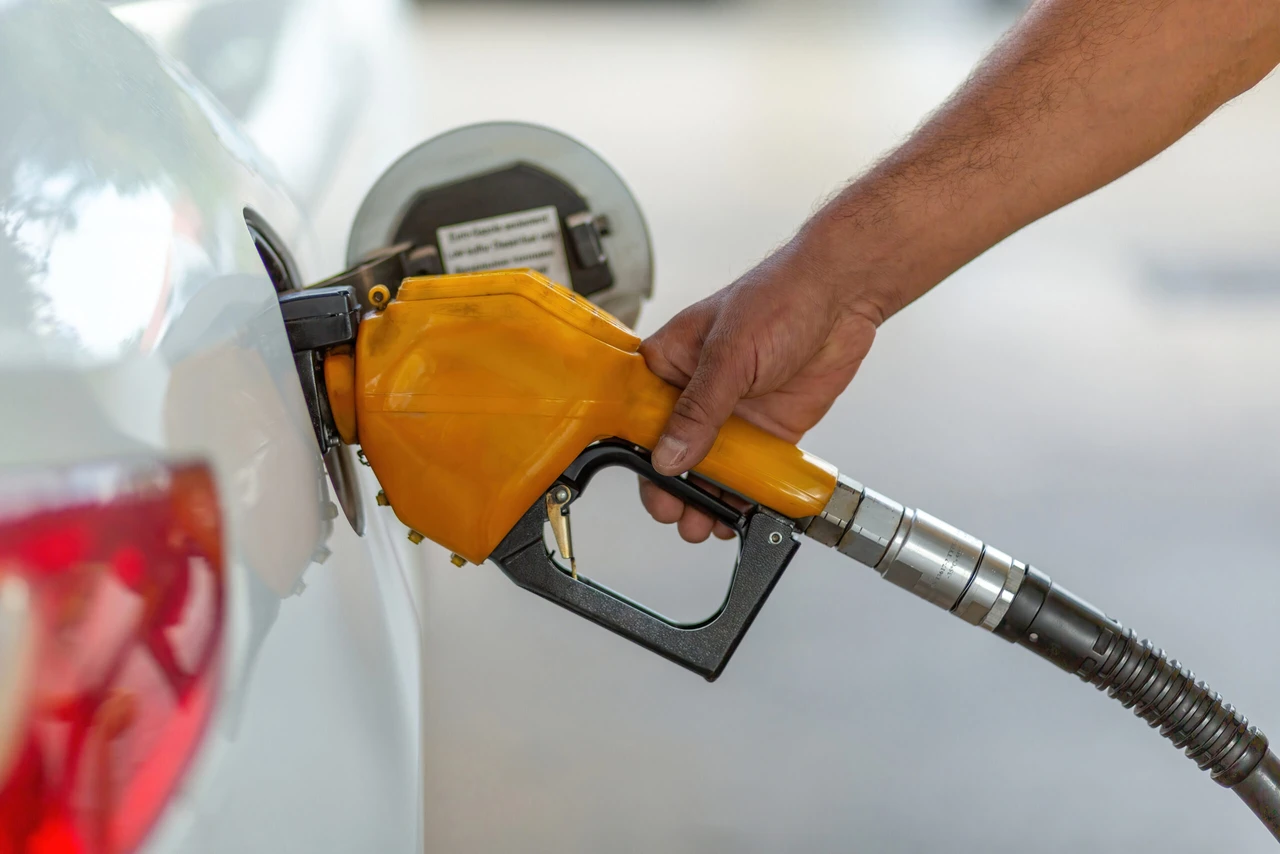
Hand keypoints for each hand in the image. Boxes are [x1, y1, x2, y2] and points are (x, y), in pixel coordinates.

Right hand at [637, 234, 882, 542]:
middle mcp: (695, 392)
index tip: (649, 483)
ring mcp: (730, 414)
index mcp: (670, 363)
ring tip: (704, 524)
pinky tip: (737, 515)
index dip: (638, 455)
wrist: (842, 296)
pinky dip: (740, 498)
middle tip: (676, 512)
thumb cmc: (781, 296)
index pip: (638, 417)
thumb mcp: (730, 353)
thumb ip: (699, 409)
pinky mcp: (765, 431)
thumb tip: (669, 455)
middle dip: (670, 488)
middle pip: (670, 452)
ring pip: (706, 470)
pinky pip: (746, 473)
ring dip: (703, 500)